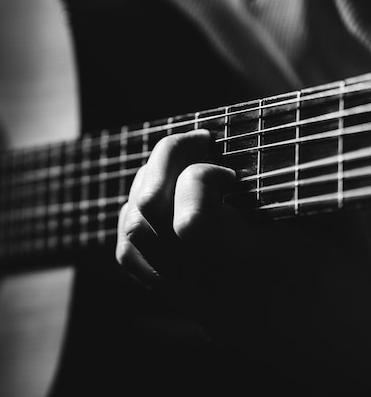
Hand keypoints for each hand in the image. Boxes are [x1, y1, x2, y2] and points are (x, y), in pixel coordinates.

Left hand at [115, 129, 370, 390]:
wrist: (340, 350)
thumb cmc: (350, 288)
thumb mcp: (340, 225)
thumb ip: (301, 177)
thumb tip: (280, 130)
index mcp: (255, 266)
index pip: (190, 221)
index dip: (199, 177)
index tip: (230, 167)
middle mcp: (211, 284)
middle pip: (147, 217)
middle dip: (162, 162)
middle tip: (197, 142)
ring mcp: (191, 296)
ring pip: (133, 237)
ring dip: (145, 188)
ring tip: (178, 169)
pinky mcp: (183, 301)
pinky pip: (134, 259)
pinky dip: (138, 221)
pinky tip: (166, 204)